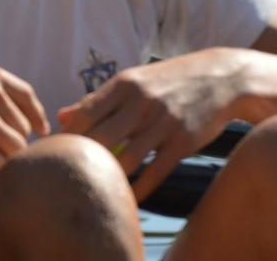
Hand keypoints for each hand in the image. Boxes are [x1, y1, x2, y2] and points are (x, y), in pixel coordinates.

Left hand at [57, 48, 249, 200]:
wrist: (220, 77)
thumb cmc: (166, 81)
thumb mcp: (130, 82)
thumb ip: (96, 101)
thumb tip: (60, 117)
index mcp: (123, 85)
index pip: (85, 114)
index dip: (68, 136)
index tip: (57, 152)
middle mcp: (141, 102)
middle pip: (101, 137)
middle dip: (83, 158)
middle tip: (71, 175)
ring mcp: (164, 122)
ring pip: (127, 157)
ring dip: (110, 176)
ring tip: (95, 190)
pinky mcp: (184, 140)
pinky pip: (156, 170)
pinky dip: (140, 187)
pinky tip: (128, 199)